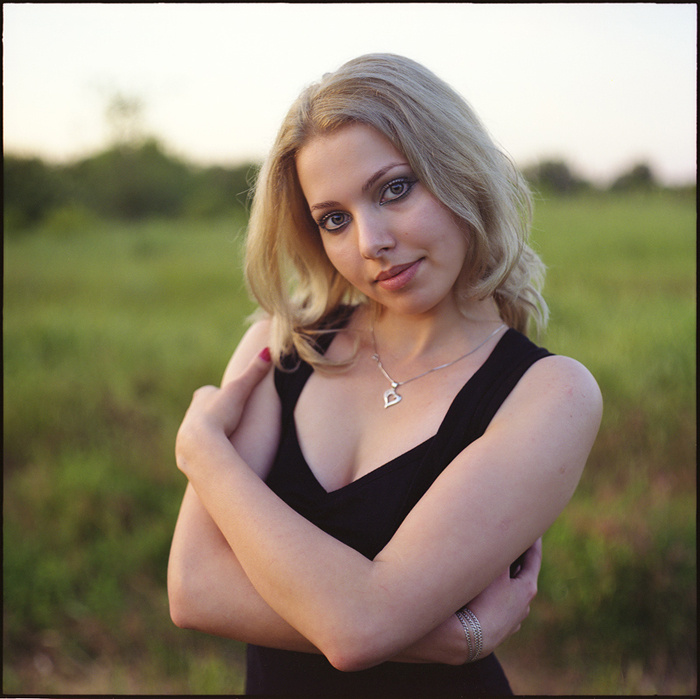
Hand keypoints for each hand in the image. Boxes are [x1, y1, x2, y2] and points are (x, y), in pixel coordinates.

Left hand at [176, 348, 271, 477]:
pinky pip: (198, 451)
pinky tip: (215, 456)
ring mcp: (187, 434)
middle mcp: (190, 414)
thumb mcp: (240, 390)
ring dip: (210, 435)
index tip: (229, 400)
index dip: (220, 395)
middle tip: (227, 420)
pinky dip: (206, 452)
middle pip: (203, 412)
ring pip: (199, 432)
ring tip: (223, 441)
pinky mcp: (186, 454)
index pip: (209, 392)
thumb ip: (254, 372)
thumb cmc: (219, 414)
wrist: (199, 445)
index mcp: (202, 397)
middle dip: (213, 415)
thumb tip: (268, 350)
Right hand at [464, 538, 541, 658]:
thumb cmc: (483, 601)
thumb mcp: (494, 572)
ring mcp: (514, 619)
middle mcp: (525, 604)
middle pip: (523, 575)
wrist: (469, 638)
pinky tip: (488, 594)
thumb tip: (504, 538)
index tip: (534, 528)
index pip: (534, 557)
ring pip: (512, 593)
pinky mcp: (501, 629)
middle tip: (512, 544)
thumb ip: (501, 555)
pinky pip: (502, 607)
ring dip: (507, 581)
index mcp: (527, 588)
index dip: (533, 541)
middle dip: (517, 560)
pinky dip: (498, 596)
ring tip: (497, 569)